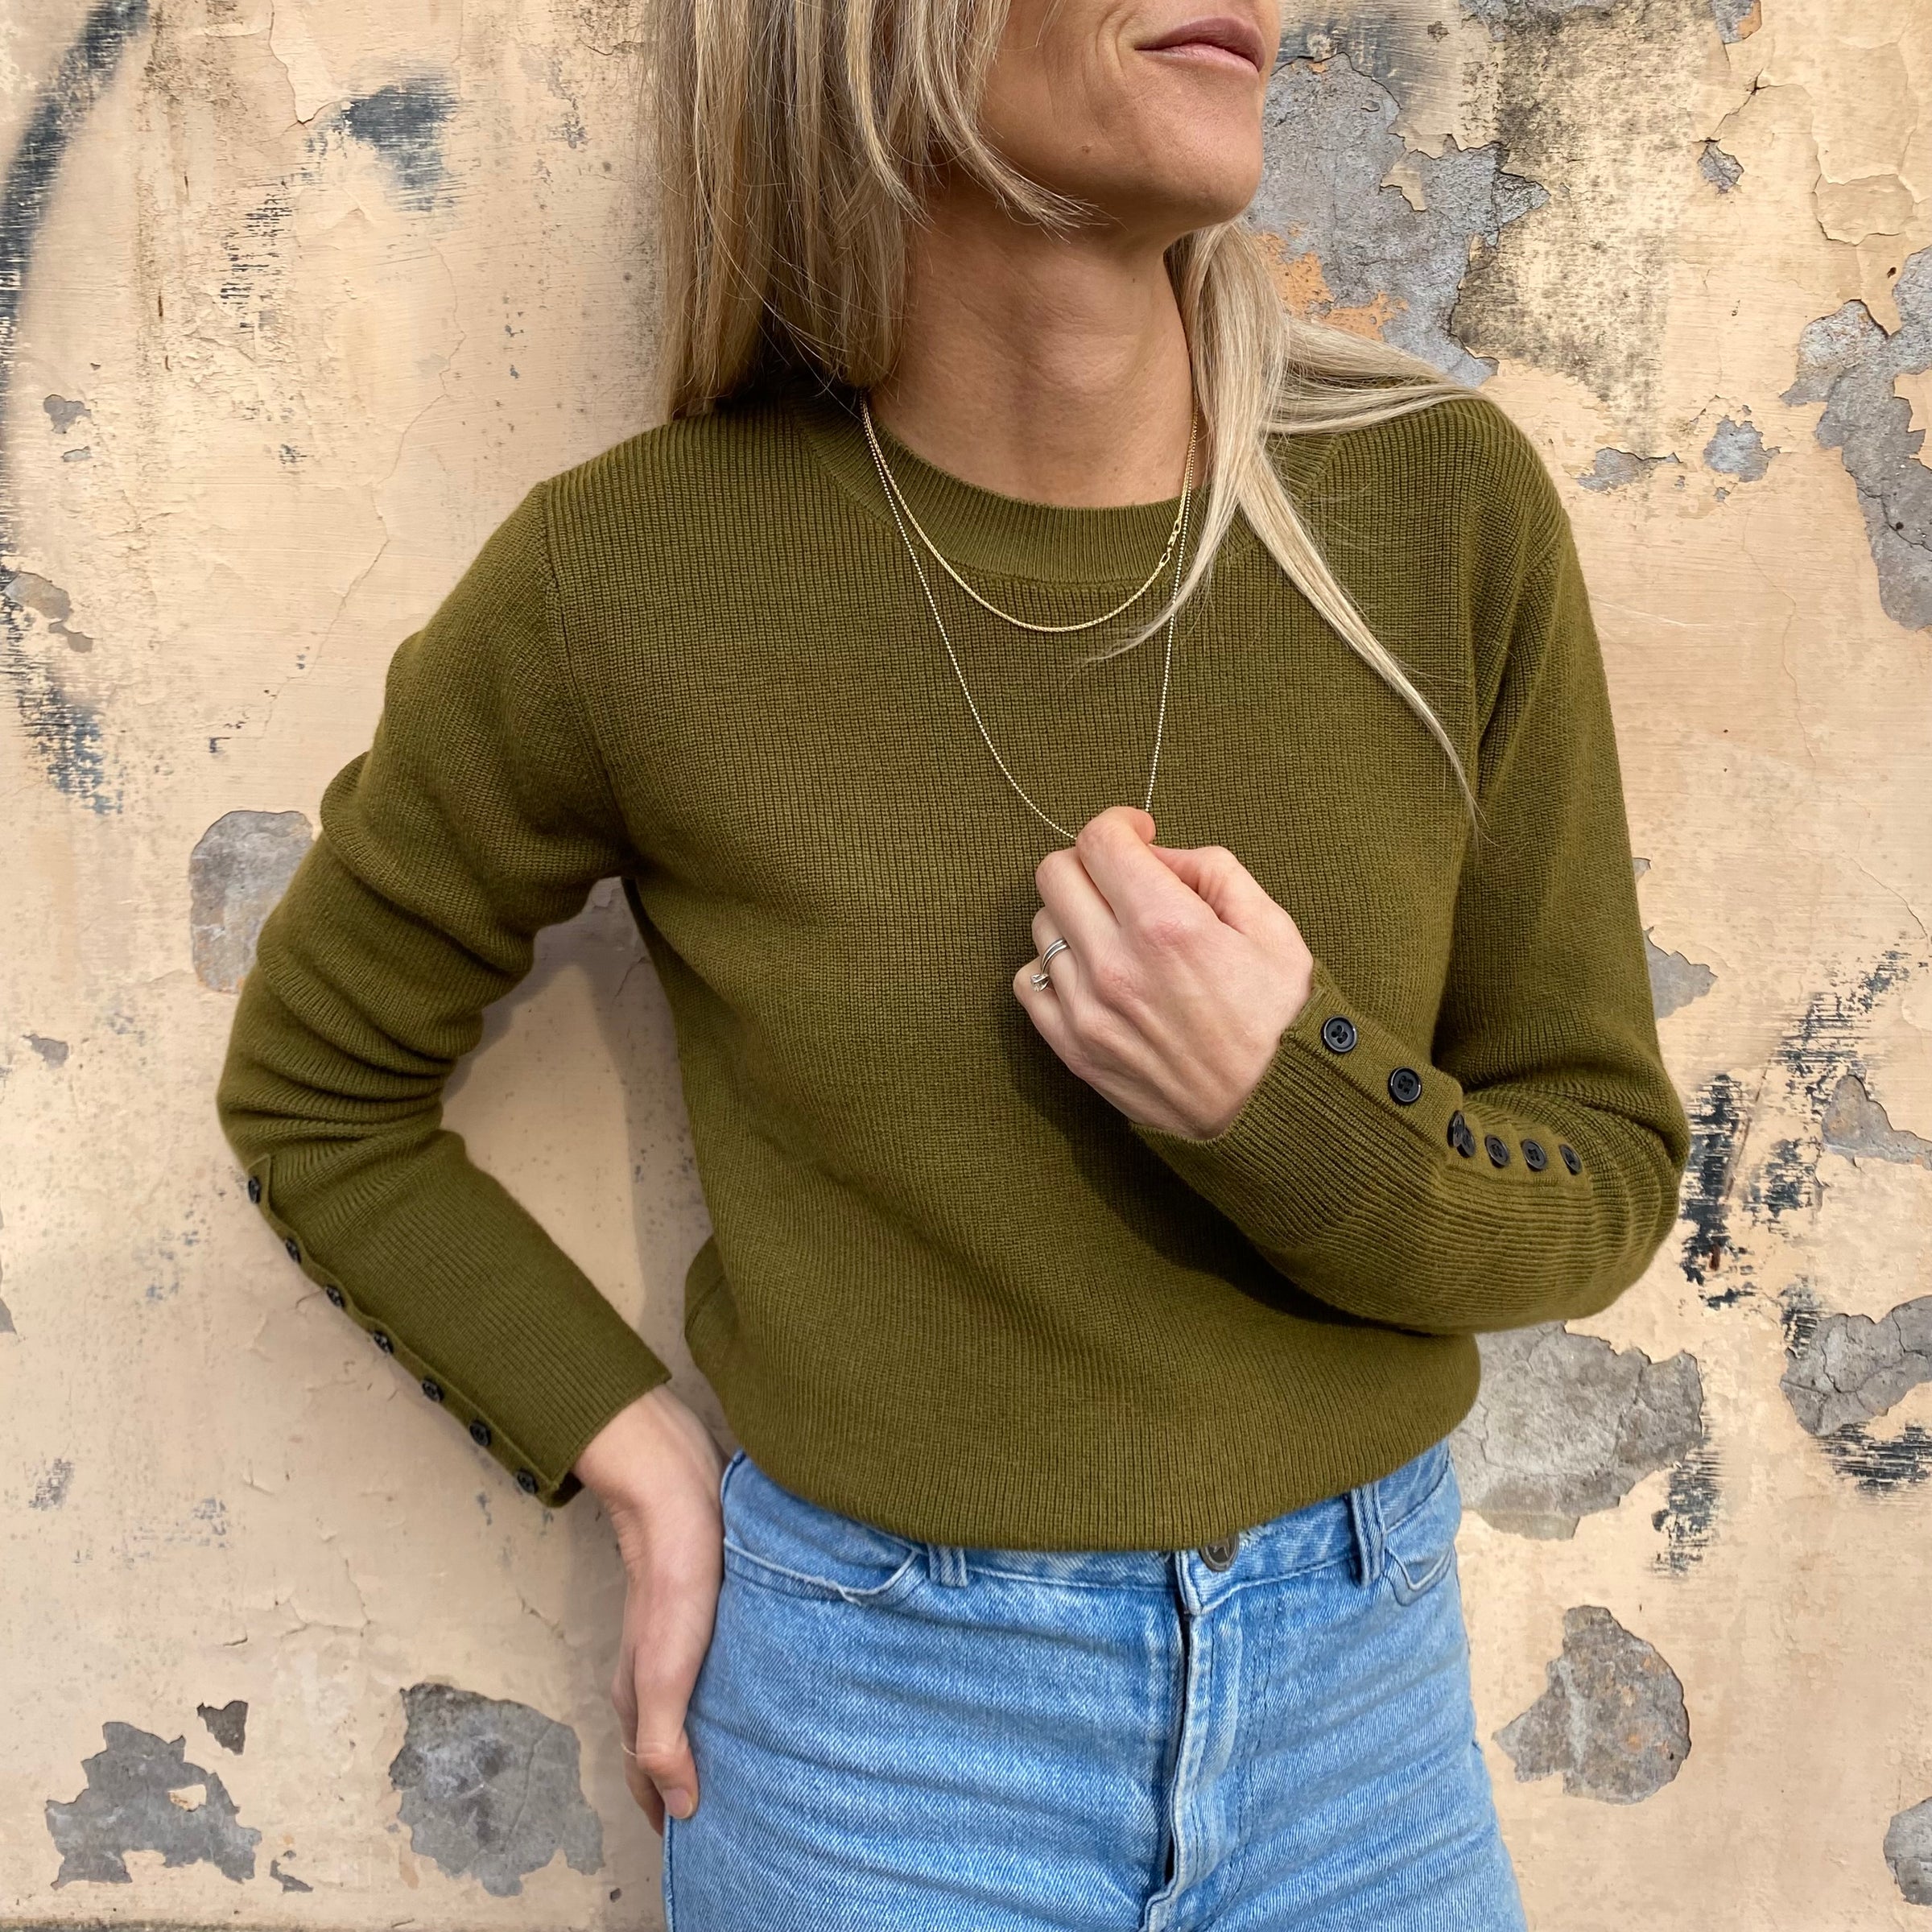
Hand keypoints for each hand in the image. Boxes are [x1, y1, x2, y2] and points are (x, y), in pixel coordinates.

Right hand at [573, 1384, 725, 1832]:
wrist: (679, 1497)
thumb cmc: (674, 1584)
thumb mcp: (666, 1671)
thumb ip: (665, 1741)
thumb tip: (682, 1807)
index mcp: (637, 1693)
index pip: (644, 1770)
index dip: (661, 1808)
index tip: (688, 1844)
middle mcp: (651, 1670)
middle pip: (660, 1741)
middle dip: (680, 1781)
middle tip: (722, 1813)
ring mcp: (675, 1638)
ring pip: (684, 1704)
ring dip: (703, 1737)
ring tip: (742, 1762)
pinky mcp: (703, 1609)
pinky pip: (708, 1668)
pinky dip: (722, 1695)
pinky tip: (751, 1692)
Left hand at [1013, 805, 1313, 1138]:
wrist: (1271, 1111)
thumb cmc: (1279, 1019)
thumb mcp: (1271, 926)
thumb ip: (1211, 870)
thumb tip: (1157, 853)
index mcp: (1166, 925)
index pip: (1099, 840)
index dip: (1119, 823)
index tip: (1140, 834)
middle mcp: (1115, 964)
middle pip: (1055, 874)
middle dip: (1090, 862)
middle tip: (1123, 879)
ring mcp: (1086, 1009)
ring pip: (1042, 927)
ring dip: (1074, 916)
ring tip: (1117, 934)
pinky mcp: (1073, 1048)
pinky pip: (1027, 984)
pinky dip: (1052, 968)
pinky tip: (1091, 973)